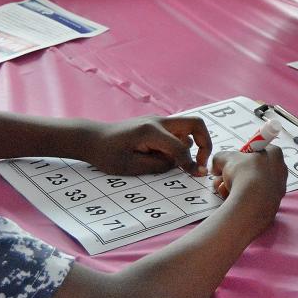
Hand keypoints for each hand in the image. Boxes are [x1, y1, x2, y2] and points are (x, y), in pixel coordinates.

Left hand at [85, 115, 212, 176]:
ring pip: (187, 129)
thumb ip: (159, 165)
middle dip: (205, 143)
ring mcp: (158, 121)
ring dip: (189, 145)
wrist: (91, 138)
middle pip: (196, 124)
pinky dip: (179, 144)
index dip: (191, 164)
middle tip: (200, 162)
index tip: (196, 176)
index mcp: (151, 131)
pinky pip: (176, 133)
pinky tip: (164, 158)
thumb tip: (180, 164)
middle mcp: (158, 121)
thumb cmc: (106, 154)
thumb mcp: (131, 166)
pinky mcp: (155, 125)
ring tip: (172, 163)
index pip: (182, 148)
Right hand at [209, 146, 287, 224]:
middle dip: (234, 173)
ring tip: (223, 188)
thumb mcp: (226, 158)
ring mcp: (278, 188)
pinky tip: (230, 198)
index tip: (232, 161)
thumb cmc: (244, 174)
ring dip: (234, 185)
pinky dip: (242, 197)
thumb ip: (221, 157)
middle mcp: (280, 170)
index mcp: (274, 153)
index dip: (242, 156)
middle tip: (222, 176)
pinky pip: (255, 197)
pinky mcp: (273, 203)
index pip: (258, 150)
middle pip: (253, 169)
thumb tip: (217, 165)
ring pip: (252, 184)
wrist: (252, 202)